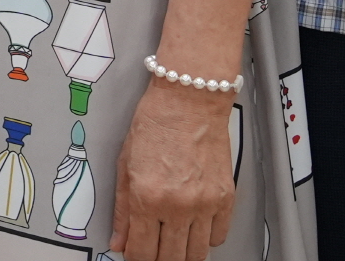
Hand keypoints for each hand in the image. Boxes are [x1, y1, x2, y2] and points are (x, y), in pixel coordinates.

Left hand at [108, 77, 237, 260]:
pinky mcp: (225, 199)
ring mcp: (204, 204)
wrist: (189, 100)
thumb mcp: (125, 164)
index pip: (142, 252)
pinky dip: (206, 238)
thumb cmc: (155, 123)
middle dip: (158, 259)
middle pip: (170, 259)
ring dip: (182, 253)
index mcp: (147, 197)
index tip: (135, 254)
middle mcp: (177, 205)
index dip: (136, 258)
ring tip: (173, 241)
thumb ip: (122, 209)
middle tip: (154, 249)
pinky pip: (218, 237)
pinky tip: (194, 226)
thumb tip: (119, 241)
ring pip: (196, 254)